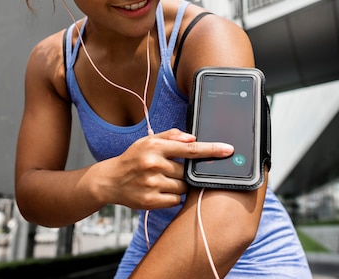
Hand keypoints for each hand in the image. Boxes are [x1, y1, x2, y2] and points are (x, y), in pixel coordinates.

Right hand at [97, 129, 232, 209]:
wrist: (110, 180)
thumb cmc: (133, 159)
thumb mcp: (147, 141)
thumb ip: (171, 136)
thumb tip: (192, 137)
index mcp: (154, 147)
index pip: (189, 148)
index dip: (211, 150)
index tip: (227, 150)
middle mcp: (153, 165)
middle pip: (187, 171)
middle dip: (183, 172)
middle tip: (169, 170)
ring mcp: (152, 184)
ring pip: (183, 187)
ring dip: (178, 184)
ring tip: (161, 180)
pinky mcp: (150, 201)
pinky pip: (175, 200)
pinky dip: (172, 196)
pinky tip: (159, 190)